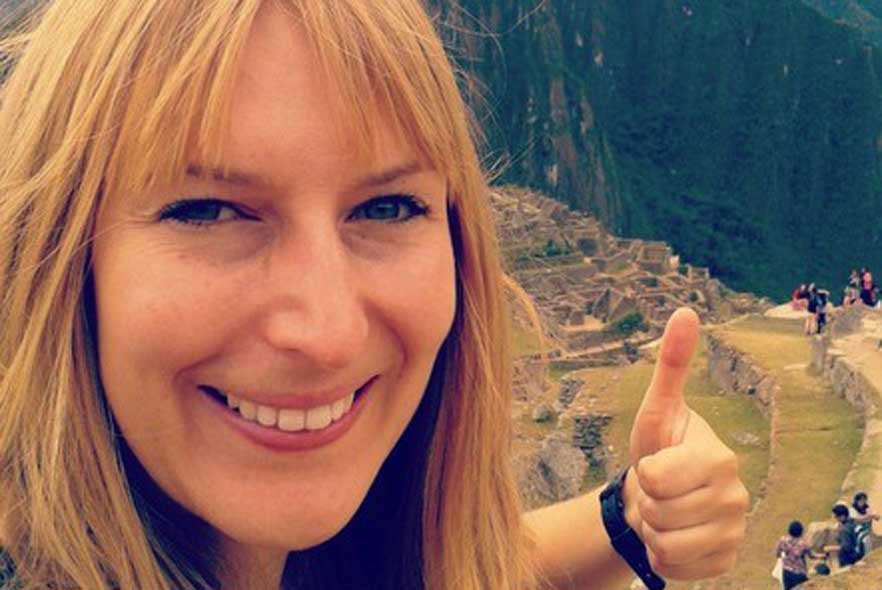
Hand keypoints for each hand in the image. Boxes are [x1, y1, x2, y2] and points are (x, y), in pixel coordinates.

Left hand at [624, 308, 748, 579]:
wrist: (660, 494)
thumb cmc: (657, 447)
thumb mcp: (657, 408)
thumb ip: (671, 364)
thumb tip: (685, 311)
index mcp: (720, 457)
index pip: (658, 477)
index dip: (644, 474)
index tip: (654, 465)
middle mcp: (736, 496)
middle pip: (659, 514)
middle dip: (646, 502)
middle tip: (657, 491)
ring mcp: (733, 532)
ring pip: (665, 546)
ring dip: (651, 530)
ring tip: (662, 512)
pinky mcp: (724, 561)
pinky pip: (673, 569)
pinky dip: (662, 555)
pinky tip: (672, 534)